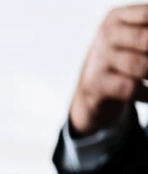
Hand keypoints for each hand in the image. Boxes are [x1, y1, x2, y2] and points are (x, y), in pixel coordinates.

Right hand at [70, 4, 147, 136]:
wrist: (93, 91)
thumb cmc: (123, 62)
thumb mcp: (136, 41)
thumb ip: (146, 35)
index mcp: (117, 17)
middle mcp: (105, 34)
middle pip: (146, 40)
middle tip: (147, 65)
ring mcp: (98, 59)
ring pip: (141, 66)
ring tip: (146, 77)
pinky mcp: (94, 84)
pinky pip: (130, 88)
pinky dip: (144, 94)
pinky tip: (143, 93)